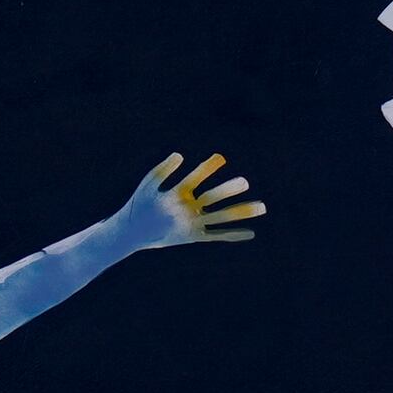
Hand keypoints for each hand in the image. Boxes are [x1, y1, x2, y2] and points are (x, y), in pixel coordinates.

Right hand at [115, 151, 266, 250]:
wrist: (129, 234)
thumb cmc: (139, 204)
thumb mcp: (147, 184)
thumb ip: (163, 169)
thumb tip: (180, 154)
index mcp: (173, 196)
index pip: (194, 179)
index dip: (207, 168)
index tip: (221, 158)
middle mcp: (184, 211)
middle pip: (211, 199)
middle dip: (228, 190)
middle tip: (245, 182)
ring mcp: (190, 225)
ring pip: (221, 218)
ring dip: (242, 212)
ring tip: (263, 206)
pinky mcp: (192, 237)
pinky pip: (216, 236)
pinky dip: (233, 235)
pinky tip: (250, 233)